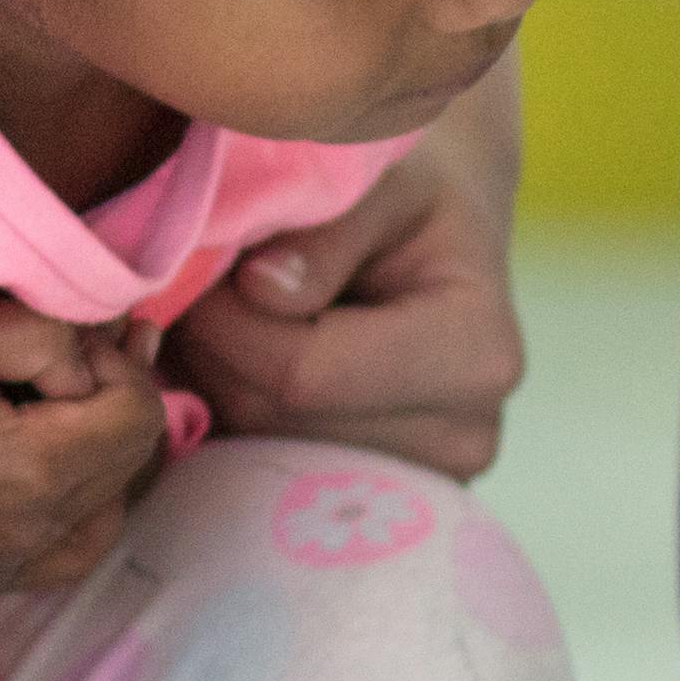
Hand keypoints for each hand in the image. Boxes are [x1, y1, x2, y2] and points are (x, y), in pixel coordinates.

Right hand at [0, 296, 157, 593]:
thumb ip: (54, 333)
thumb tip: (116, 347)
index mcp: (31, 477)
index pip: (137, 415)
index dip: (113, 364)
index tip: (62, 341)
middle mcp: (30, 540)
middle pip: (130, 464)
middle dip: (110, 403)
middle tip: (67, 355)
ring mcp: (4, 571)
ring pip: (110, 512)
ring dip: (102, 457)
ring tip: (60, 407)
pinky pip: (68, 550)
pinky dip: (76, 507)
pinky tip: (42, 464)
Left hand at [160, 130, 524, 478]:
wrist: (441, 246)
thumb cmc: (411, 201)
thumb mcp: (383, 181)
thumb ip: (325, 232)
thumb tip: (260, 290)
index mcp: (477, 356)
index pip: (305, 374)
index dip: (228, 321)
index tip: (202, 262)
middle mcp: (462, 438)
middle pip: (274, 416)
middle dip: (216, 346)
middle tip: (203, 282)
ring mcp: (419, 484)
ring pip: (255, 444)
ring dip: (216, 377)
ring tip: (230, 312)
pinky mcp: (374, 499)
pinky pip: (261, 468)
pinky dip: (231, 411)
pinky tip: (244, 358)